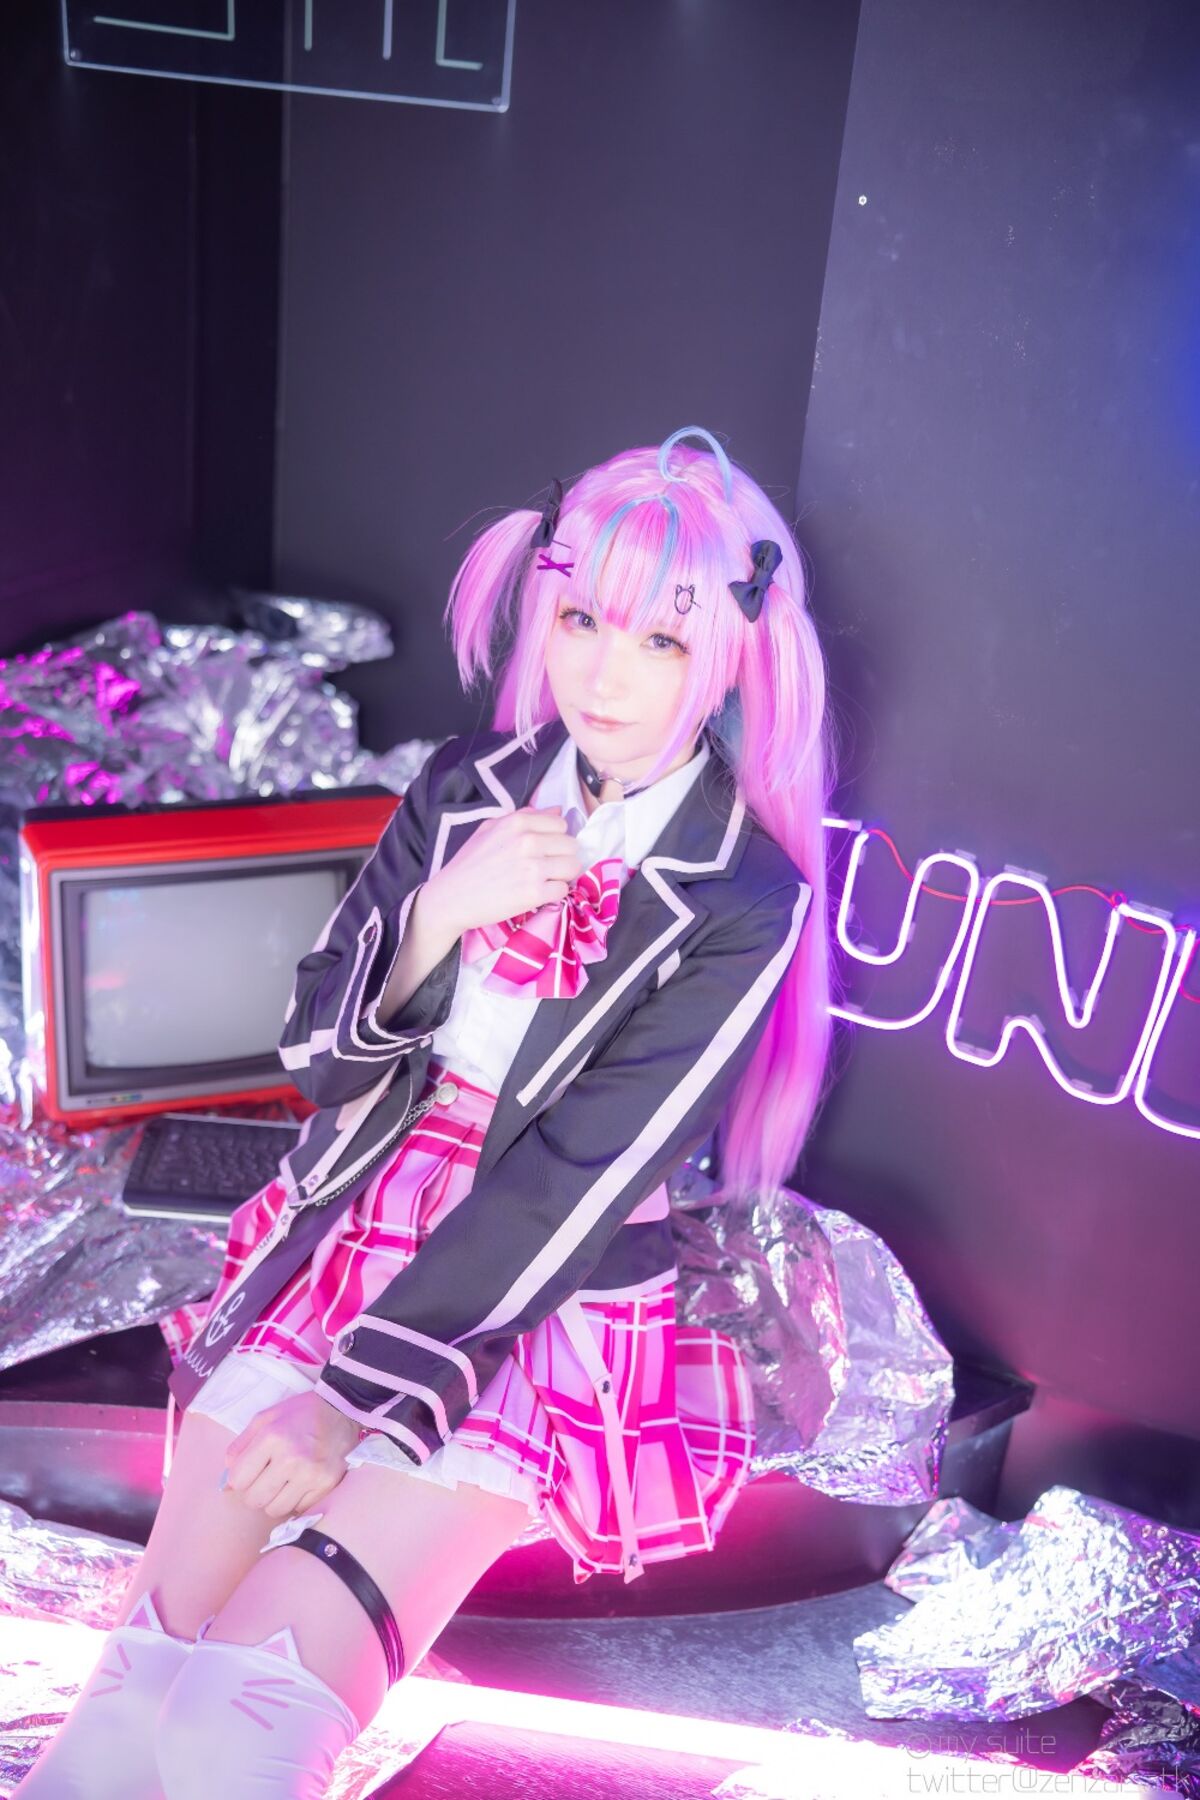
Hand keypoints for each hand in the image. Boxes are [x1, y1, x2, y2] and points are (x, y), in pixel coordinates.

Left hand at [222, 1390, 361, 1519]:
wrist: (341, 1411)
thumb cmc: (300, 1414)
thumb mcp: (264, 1419)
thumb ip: (239, 1448)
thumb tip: (225, 1484)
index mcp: (272, 1437)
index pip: (238, 1480)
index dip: (240, 1477)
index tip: (250, 1470)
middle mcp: (292, 1458)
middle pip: (254, 1499)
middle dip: (255, 1491)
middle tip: (266, 1477)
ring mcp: (311, 1474)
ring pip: (275, 1509)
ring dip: (275, 1498)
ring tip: (284, 1480)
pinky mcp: (327, 1485)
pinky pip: (298, 1509)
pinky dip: (295, 1500)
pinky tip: (300, 1482)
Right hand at [430, 804, 586, 935]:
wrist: (451, 897)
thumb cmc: (469, 863)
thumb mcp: (491, 828)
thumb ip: (525, 816)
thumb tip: (557, 811)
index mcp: (518, 822)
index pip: (561, 824)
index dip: (555, 838)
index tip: (544, 849)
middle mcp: (528, 841)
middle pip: (571, 846)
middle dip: (562, 857)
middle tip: (545, 868)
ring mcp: (533, 868)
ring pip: (572, 867)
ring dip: (561, 875)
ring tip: (543, 880)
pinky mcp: (534, 893)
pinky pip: (563, 890)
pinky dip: (553, 894)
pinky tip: (537, 894)